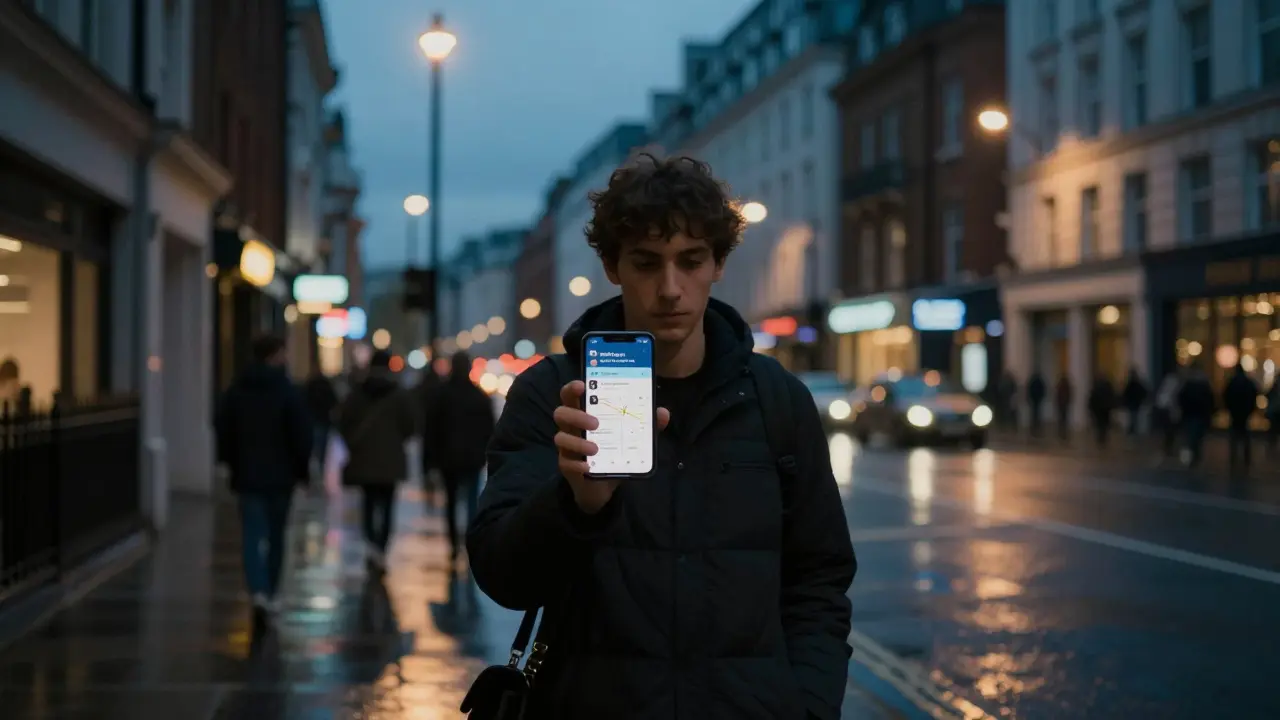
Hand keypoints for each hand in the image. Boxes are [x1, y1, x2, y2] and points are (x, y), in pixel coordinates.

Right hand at [553, 380, 669, 514]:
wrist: (603, 485)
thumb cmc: (613, 452)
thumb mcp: (631, 438)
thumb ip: (645, 425)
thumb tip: (663, 413)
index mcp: (584, 414)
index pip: (571, 395)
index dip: (572, 388)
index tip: (582, 385)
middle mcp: (572, 428)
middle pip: (561, 413)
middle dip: (576, 415)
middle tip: (596, 423)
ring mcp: (567, 447)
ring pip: (560, 438)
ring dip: (577, 442)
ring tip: (595, 449)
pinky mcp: (566, 466)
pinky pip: (566, 462)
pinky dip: (577, 464)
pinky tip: (588, 467)